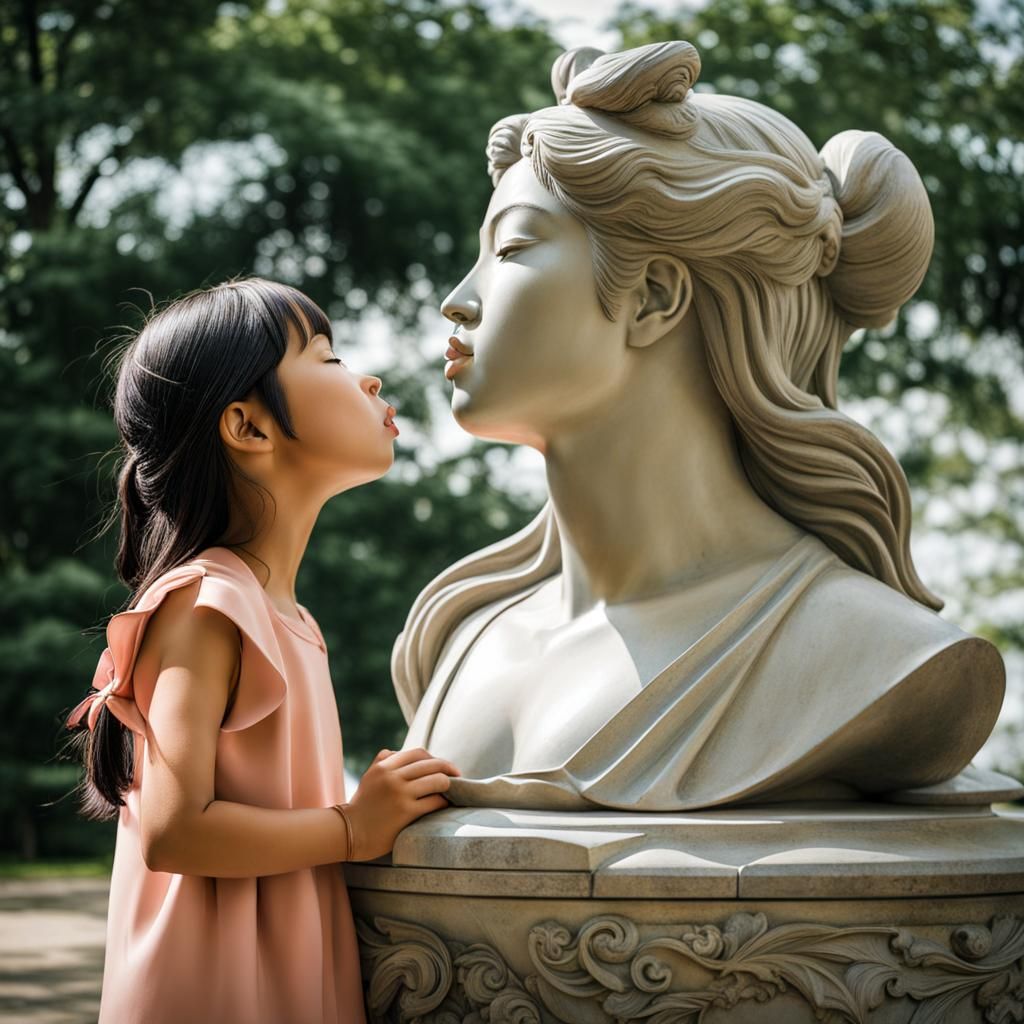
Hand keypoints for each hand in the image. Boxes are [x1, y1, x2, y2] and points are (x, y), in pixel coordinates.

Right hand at [344, 747, 460, 860]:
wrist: (347, 832)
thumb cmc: (362, 805)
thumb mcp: (370, 776)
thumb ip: (385, 760)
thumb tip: (402, 752)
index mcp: (384, 766)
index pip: (418, 753)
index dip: (435, 758)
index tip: (444, 766)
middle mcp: (392, 777)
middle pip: (431, 764)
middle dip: (449, 769)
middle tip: (459, 776)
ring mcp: (400, 794)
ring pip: (437, 780)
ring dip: (449, 785)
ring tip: (453, 791)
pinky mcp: (406, 813)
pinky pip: (434, 802)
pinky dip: (444, 801)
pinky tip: (446, 805)